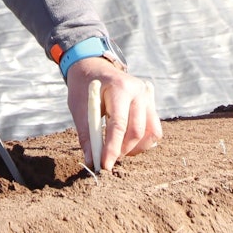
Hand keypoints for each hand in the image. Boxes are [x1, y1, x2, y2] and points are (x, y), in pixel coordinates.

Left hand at [65, 57, 162, 172]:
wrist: (94, 67)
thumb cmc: (84, 86)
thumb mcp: (79, 107)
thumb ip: (86, 134)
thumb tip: (92, 161)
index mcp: (120, 88)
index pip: (119, 124)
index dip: (112, 148)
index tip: (104, 165)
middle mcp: (139, 91)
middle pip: (137, 131)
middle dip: (122, 150)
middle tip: (107, 159)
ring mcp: (148, 97)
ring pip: (151, 133)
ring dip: (135, 148)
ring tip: (117, 149)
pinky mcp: (151, 105)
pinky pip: (153, 129)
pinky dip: (142, 141)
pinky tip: (126, 142)